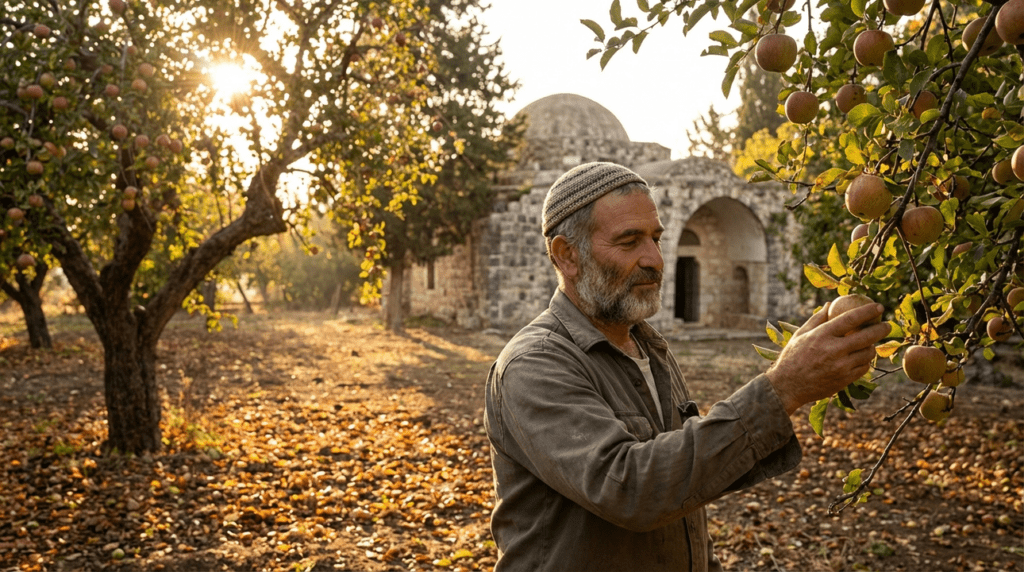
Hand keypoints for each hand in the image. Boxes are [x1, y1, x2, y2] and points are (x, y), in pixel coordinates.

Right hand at [766, 301, 889, 414]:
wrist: (787, 386)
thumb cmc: (792, 357)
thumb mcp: (800, 334)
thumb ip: (817, 319)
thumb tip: (830, 304)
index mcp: (822, 335)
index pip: (851, 319)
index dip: (868, 311)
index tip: (879, 306)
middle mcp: (833, 350)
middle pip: (866, 336)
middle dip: (881, 329)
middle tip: (887, 325)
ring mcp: (840, 366)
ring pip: (868, 353)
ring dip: (872, 346)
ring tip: (871, 343)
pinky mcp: (844, 380)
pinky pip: (863, 368)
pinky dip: (865, 361)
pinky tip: (861, 358)